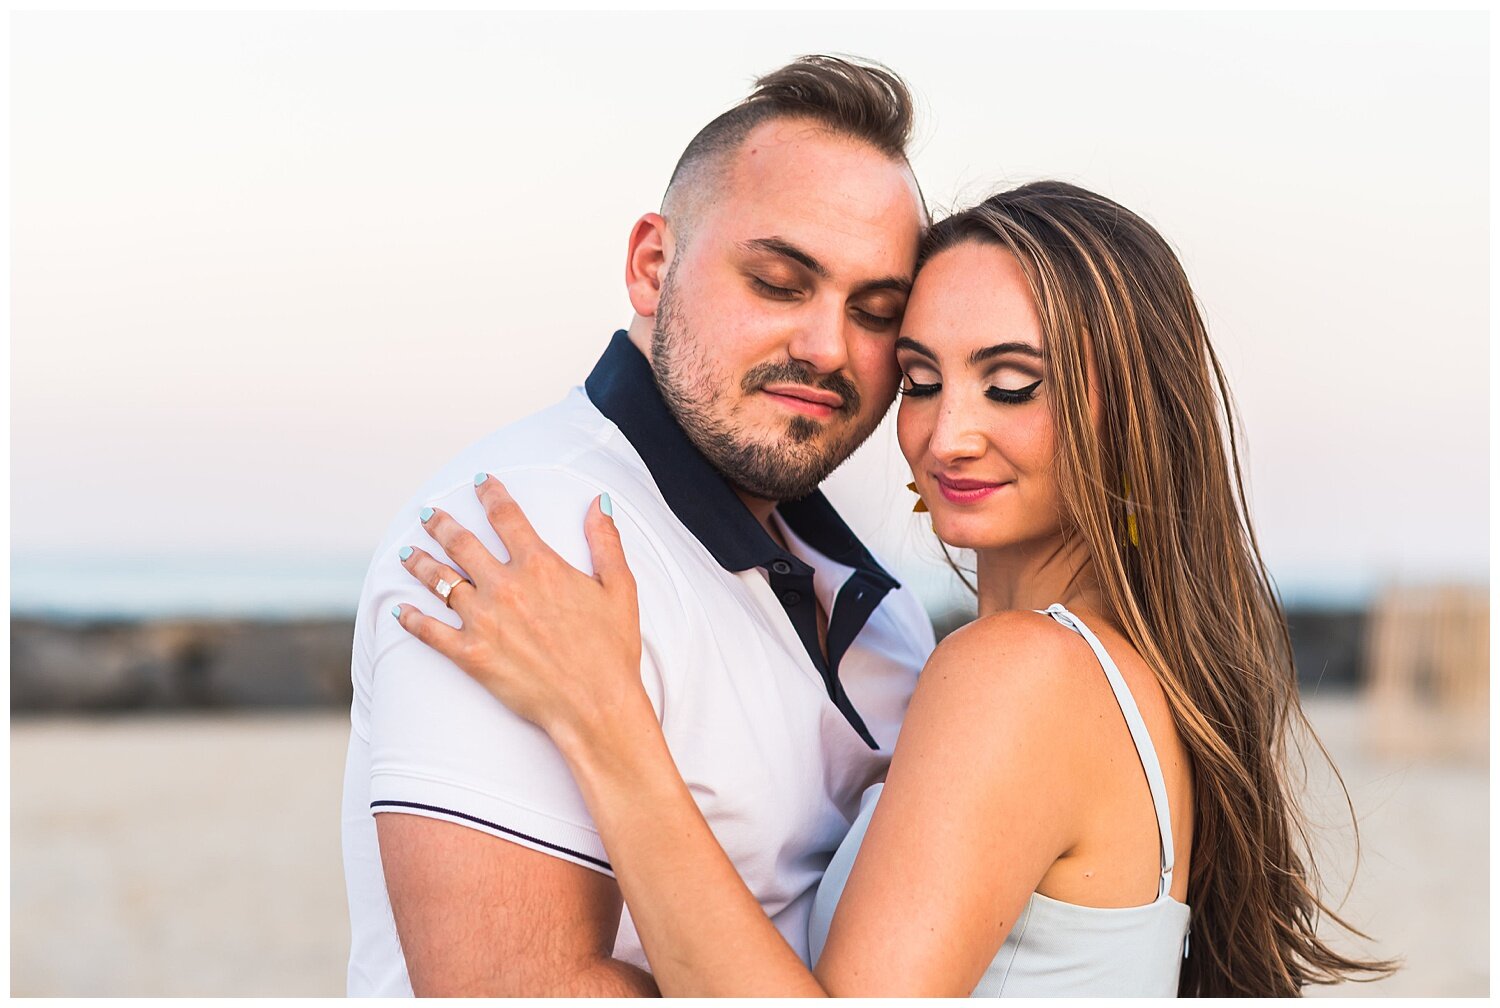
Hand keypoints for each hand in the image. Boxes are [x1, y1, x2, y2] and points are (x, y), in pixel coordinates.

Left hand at [393, 475, 645, 744]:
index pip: (507, 516)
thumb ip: (606, 542)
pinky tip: (399, 610)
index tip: (480, 482)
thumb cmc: (612, 650)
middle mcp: (505, 586)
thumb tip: (597, 503)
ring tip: (407, 551)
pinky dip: (411, 619)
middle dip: (442, 524)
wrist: (595, 705)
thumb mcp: (620, 588)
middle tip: (429, 514)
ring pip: (440, 581)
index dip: (491, 494)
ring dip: (420, 562)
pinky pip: (430, 631)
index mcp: (540, 565)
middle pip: (462, 543)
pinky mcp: (470, 655)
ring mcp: (484, 620)